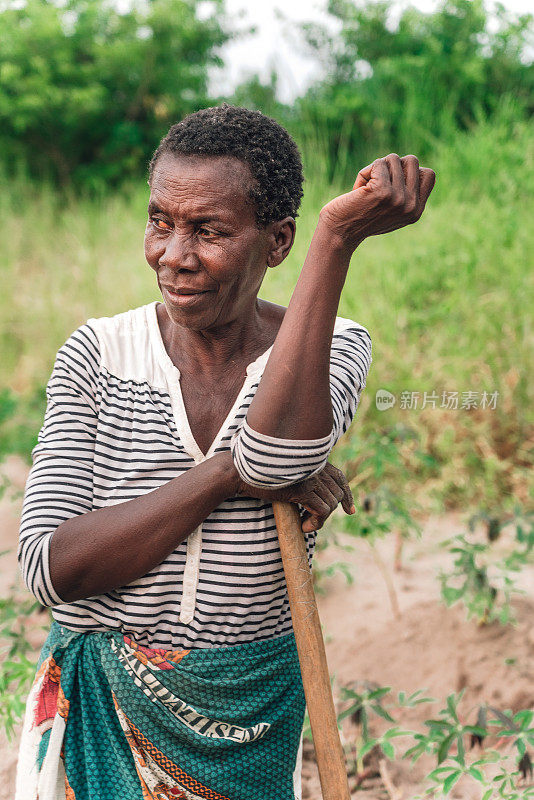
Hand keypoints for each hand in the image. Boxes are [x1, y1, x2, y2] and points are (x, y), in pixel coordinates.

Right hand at [236, 461, 354, 533]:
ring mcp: (310, 476)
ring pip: (330, 505)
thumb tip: (313, 493)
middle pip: (337, 494)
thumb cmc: (259, 475)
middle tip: (313, 521)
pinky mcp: (303, 489)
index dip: (347, 495)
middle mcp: (315, 465)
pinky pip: (322, 512)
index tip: (350, 511)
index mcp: (313, 459)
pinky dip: (316, 523)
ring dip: (320, 519)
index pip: (340, 477)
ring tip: (304, 523)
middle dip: (329, 511)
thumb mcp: (285, 473)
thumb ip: (301, 477)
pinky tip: (303, 526)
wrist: (240, 473)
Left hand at [319, 153, 435, 252]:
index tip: (391, 182)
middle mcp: (411, 206)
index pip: (429, 174)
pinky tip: (358, 190)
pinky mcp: (383, 192)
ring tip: (366, 188)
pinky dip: (364, 172)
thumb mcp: (390, 209)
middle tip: (377, 182)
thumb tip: (414, 164)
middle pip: (412, 161)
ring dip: (376, 169)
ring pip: (393, 158)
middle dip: (391, 165)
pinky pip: (378, 164)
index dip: (409, 171)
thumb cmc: (360, 218)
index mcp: (416, 211)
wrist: (338, 234)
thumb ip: (405, 193)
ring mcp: (398, 199)